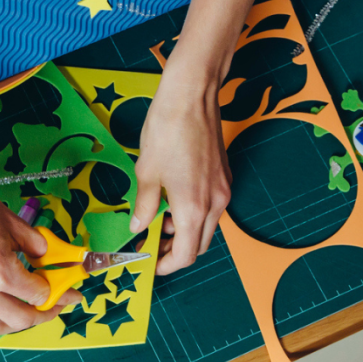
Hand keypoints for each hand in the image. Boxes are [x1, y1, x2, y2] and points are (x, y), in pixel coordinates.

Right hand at [0, 144, 81, 338]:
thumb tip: (47, 258)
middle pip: (18, 320)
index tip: (66, 294)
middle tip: (47, 306)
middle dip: (39, 314)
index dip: (57, 294)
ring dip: (8, 324)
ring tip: (17, 311)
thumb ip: (34, 245)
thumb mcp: (12, 221)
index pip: (37, 295)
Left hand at [129, 84, 231, 275]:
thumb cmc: (167, 130)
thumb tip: (138, 225)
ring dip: (185, 231)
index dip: (167, 266)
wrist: (192, 96)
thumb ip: (144, 205)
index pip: (185, 255)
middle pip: (199, 245)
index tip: (151, 263)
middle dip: (176, 251)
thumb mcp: (146, 172)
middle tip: (153, 245)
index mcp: (194, 208)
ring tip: (158, 219)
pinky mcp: (224, 175)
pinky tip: (173, 199)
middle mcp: (215, 203)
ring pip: (207, 226)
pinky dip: (194, 212)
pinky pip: (211, 207)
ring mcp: (223, 189)